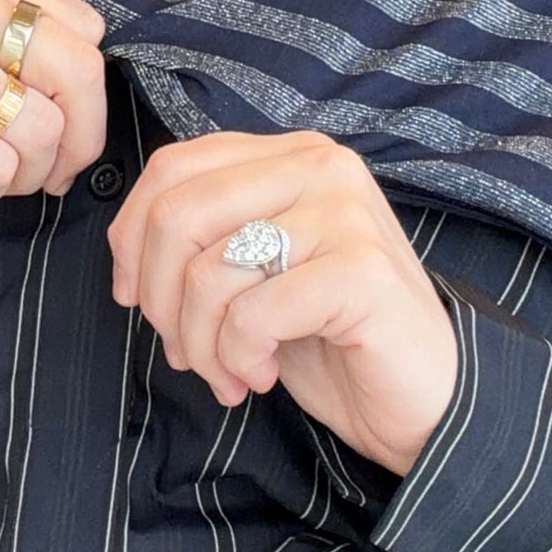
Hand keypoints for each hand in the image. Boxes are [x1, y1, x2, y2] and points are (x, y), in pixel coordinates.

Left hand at [108, 130, 457, 476]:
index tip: (134, 298)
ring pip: (209, 270)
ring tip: (226, 374)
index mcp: (288, 155)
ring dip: (199, 343)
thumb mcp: (254, 272)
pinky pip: (252, 313)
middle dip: (159, 299)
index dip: (131, 238)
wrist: (425, 397)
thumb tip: (126, 255)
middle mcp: (320, 166)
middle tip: (182, 352)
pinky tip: (260, 375)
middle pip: (177, 214)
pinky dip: (238, 357)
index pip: (171, 168)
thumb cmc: (330, 335)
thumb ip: (203, 238)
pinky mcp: (362, 272)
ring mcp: (346, 214)